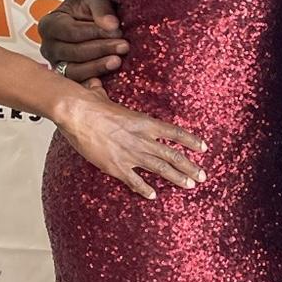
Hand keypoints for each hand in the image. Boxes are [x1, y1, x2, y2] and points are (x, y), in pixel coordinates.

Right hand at [39, 0, 128, 87]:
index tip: (116, 30)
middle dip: (100, 49)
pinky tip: (109, 78)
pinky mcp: (70, 78)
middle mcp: (49, 47)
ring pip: (75, 71)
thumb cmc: (92, 4)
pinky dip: (94, 82)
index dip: (93, 32)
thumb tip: (111, 25)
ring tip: (118, 61)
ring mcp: (57, 65)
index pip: (70, 32)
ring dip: (98, 66)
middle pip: (73, 52)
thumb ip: (101, 6)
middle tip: (124, 46)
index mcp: (49, 24)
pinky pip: (80, 85)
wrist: (100, 17)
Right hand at [56, 87, 206, 199]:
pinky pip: (134, 181)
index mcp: (144, 122)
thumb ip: (104, 94)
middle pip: (173, 155)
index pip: (175, 133)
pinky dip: (144, 190)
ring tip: (190, 186)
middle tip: (203, 176)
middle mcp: (142, 139)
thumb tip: (95, 84)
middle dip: (190, 167)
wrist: (77, 113)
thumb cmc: (89, 103)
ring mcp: (131, 154)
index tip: (204, 148)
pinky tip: (153, 196)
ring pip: (160, 169)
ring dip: (177, 178)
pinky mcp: (116, 166)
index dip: (191, 141)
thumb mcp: (102, 97)